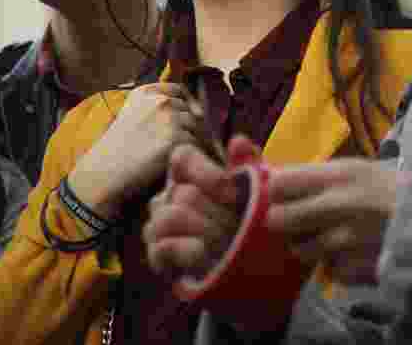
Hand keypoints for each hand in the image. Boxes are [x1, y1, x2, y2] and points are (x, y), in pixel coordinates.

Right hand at [67, 82, 207, 219]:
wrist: (104, 175)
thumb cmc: (118, 151)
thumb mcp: (132, 117)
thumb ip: (157, 108)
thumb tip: (198, 110)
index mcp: (146, 92)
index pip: (178, 91)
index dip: (179, 108)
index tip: (171, 124)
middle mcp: (159, 101)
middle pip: (190, 110)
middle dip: (184, 127)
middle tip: (165, 146)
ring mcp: (169, 119)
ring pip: (195, 128)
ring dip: (188, 141)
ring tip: (167, 155)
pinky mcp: (176, 139)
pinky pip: (195, 145)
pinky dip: (187, 155)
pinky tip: (170, 163)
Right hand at [144, 135, 261, 277]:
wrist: (246, 270)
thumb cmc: (246, 224)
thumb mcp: (255, 193)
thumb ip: (248, 165)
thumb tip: (238, 141)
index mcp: (189, 175)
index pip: (182, 157)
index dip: (206, 172)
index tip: (232, 192)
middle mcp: (168, 196)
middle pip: (184, 193)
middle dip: (218, 213)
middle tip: (239, 227)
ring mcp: (158, 225)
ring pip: (172, 216)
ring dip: (205, 231)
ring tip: (227, 243)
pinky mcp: (156, 255)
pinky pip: (162, 246)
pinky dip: (187, 250)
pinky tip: (204, 255)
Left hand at [267, 159, 403, 284]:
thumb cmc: (395, 193)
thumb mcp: (360, 171)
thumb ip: (322, 177)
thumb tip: (278, 182)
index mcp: (339, 175)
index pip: (280, 183)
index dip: (276, 193)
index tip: (282, 197)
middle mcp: (337, 206)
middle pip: (278, 219)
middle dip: (283, 223)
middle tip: (295, 223)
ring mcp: (343, 241)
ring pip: (299, 249)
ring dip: (308, 247)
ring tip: (331, 239)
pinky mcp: (352, 269)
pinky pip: (328, 270)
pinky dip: (335, 267)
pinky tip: (353, 256)